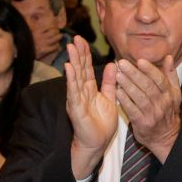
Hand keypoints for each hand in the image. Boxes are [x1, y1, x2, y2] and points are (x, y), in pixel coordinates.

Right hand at [64, 39, 119, 178]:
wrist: (97, 143)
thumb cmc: (101, 124)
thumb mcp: (108, 99)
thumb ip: (109, 83)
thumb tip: (112, 65)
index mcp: (88, 90)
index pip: (86, 68)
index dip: (85, 54)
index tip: (83, 40)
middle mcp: (80, 92)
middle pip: (79, 69)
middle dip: (77, 53)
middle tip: (75, 38)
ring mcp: (76, 99)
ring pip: (74, 77)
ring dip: (73, 62)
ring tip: (70, 48)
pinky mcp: (75, 108)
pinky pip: (73, 91)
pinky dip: (71, 79)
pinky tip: (69, 68)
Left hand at [115, 55, 181, 161]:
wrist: (166, 138)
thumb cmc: (168, 112)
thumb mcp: (174, 94)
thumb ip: (170, 75)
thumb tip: (168, 57)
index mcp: (169, 94)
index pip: (160, 80)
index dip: (150, 70)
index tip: (139, 60)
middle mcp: (162, 104)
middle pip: (148, 87)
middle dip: (134, 74)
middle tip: (122, 63)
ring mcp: (152, 114)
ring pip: (139, 97)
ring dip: (127, 85)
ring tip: (117, 74)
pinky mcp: (142, 123)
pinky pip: (132, 110)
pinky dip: (125, 100)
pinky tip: (117, 91)